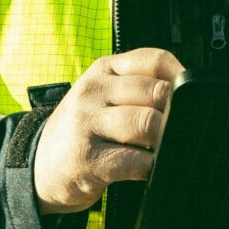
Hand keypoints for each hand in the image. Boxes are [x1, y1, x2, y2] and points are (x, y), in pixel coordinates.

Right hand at [34, 48, 183, 214]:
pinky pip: (134, 161)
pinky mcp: (87, 159)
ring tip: (164, 148)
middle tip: (179, 129)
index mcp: (103, 69)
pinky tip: (150, 169)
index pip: (154, 59)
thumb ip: (138, 89)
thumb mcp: (103, 96)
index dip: (181, 77)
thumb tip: (187, 96)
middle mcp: (93, 91)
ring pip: (146, 124)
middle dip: (175, 113)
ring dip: (164, 140)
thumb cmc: (82, 130)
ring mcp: (87, 124)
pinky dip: (152, 167)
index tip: (190, 97)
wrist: (38, 166)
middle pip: (156, 93)